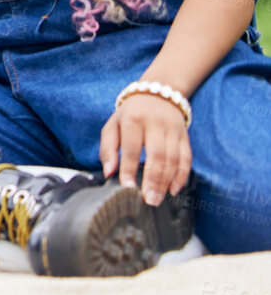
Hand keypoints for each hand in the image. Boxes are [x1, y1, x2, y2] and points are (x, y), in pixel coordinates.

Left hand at [101, 91, 190, 205]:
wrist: (156, 94)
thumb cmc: (130, 114)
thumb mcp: (112, 125)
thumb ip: (108, 148)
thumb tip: (108, 171)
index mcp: (133, 120)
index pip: (132, 148)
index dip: (130, 169)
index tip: (127, 187)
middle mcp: (155, 124)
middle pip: (157, 155)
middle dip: (153, 180)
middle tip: (148, 200)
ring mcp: (173, 130)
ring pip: (173, 159)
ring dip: (167, 182)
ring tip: (158, 198)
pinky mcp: (185, 136)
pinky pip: (187, 158)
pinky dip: (182, 175)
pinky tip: (174, 189)